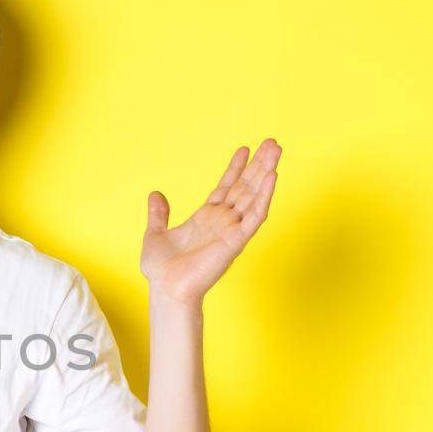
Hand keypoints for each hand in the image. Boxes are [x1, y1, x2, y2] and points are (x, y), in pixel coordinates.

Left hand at [141, 139, 280, 303]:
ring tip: (276, 150)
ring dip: (266, 172)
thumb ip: (158, 214)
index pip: (225, 187)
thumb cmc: (162, 270)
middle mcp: (222, 221)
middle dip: (258, 164)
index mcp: (206, 218)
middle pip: (245, 187)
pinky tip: (272, 176)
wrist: (166, 289)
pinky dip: (265, 195)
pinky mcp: (237, 240)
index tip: (244, 149)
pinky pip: (256, 215)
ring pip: (254, 195)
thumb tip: (155, 195)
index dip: (235, 168)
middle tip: (272, 142)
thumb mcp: (156, 234)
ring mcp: (231, 229)